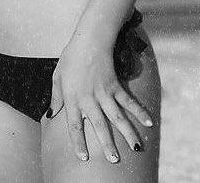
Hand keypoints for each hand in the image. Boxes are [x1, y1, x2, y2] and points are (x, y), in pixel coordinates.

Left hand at [46, 33, 152, 162]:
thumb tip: (50, 114)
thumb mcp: (57, 76)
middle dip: (107, 144)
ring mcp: (104, 92)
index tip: (83, 158)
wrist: (90, 39)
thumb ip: (55, 97)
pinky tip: (149, 123)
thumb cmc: (71, 57)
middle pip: (99, 125)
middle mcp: (89, 98)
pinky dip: (139, 112)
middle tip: (114, 160)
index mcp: (73, 98)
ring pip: (117, 117)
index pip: (74, 125)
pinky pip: (128, 101)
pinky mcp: (115, 85)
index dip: (78, 142)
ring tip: (137, 148)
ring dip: (128, 133)